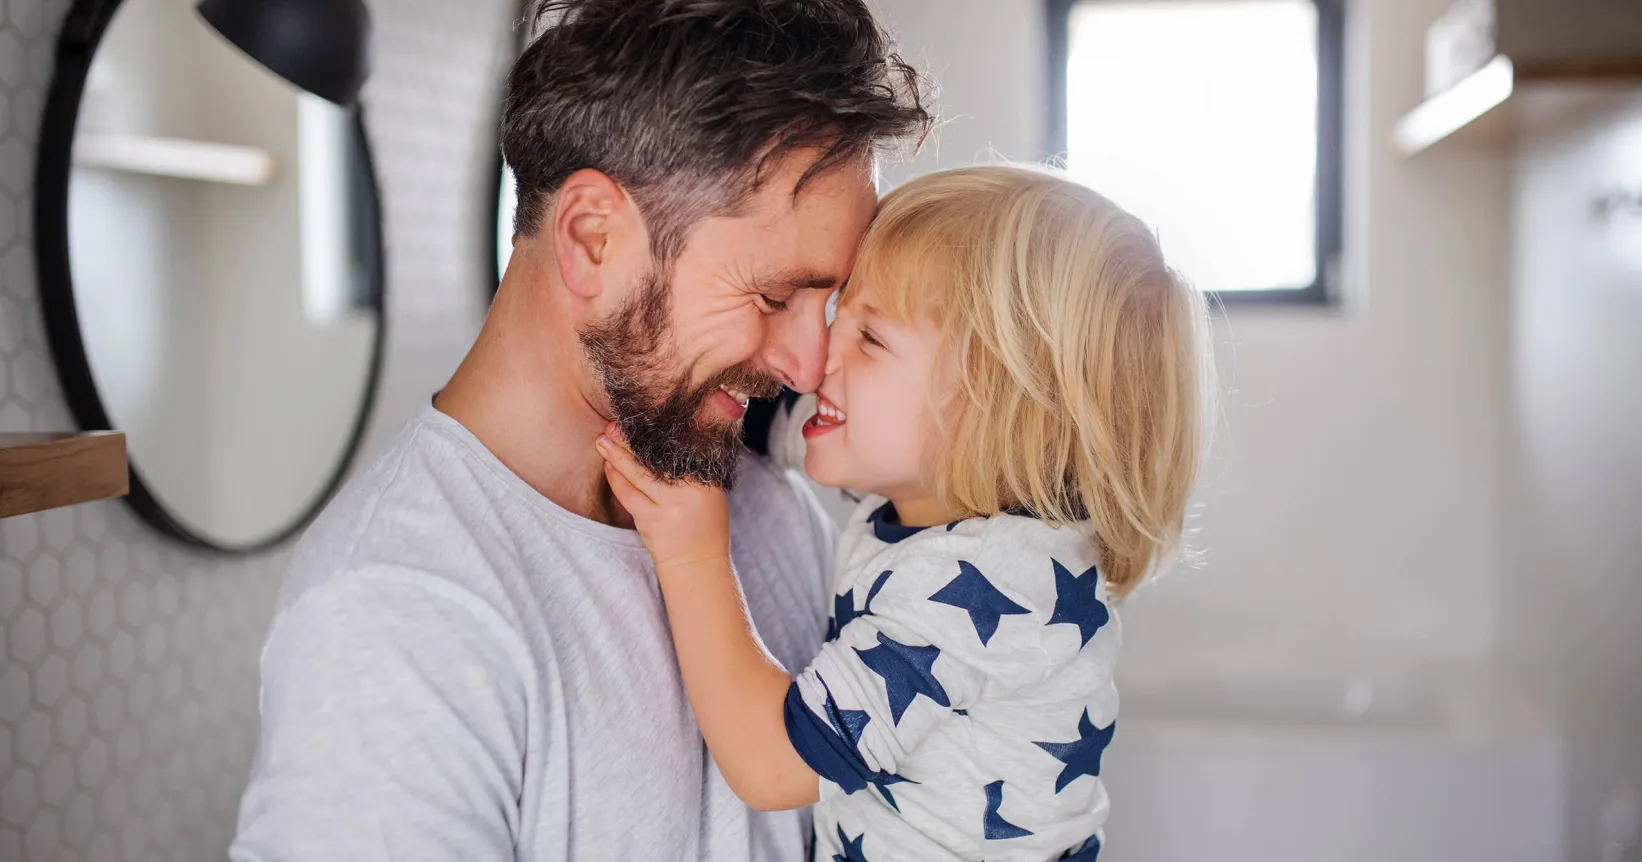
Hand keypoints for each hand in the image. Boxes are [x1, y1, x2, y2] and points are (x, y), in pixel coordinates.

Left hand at [597, 425, 730, 571]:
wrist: (698, 565)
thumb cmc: (704, 526)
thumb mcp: (709, 494)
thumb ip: (692, 470)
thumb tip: (661, 441)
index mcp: (707, 480)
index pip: (679, 449)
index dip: (658, 433)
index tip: (641, 419)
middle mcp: (689, 491)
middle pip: (655, 457)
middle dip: (629, 440)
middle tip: (613, 425)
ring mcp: (669, 506)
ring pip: (637, 474)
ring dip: (617, 455)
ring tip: (603, 440)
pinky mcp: (650, 520)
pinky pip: (628, 494)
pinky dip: (616, 478)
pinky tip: (609, 466)